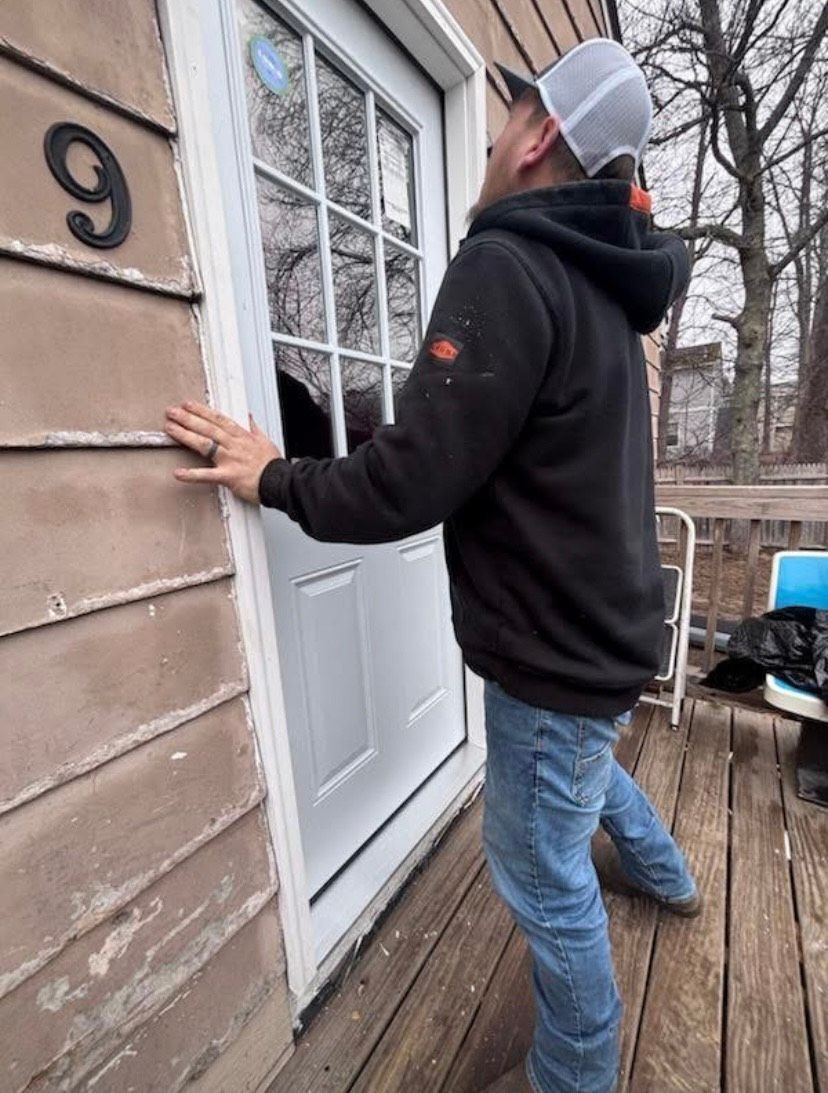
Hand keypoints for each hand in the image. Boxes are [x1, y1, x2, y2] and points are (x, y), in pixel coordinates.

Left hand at [165, 401, 282, 503]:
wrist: (281, 482)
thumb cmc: (273, 466)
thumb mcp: (266, 441)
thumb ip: (255, 429)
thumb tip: (250, 418)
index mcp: (242, 436)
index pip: (219, 419)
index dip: (202, 410)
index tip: (188, 404)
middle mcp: (234, 445)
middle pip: (208, 428)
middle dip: (188, 418)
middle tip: (172, 411)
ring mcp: (230, 460)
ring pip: (205, 444)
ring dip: (185, 436)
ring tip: (170, 429)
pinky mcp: (229, 477)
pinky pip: (207, 475)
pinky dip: (192, 475)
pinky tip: (178, 473)